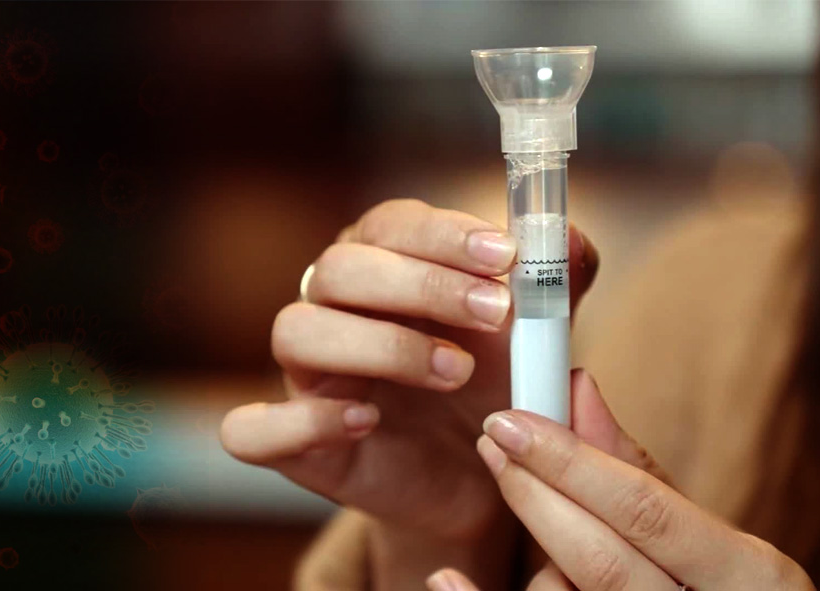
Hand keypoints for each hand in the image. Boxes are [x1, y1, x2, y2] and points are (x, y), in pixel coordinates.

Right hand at [219, 199, 596, 585]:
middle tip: (496, 313)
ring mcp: (308, 378)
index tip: (505, 255)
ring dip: (379, 344)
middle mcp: (333, 311)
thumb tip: (567, 239)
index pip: (387, 225)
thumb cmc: (496, 388)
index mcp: (383, 267)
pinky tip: (367, 421)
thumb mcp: (534, 335)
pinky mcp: (297, 447)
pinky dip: (301, 422)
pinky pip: (253, 428)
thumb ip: (554, 285)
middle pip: (338, 268)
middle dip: (421, 283)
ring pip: (296, 331)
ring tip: (455, 372)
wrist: (483, 481)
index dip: (442, 234)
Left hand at [428, 371, 813, 590]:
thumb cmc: (719, 587)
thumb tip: (578, 386)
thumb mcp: (706, 534)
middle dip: (537, 496)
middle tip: (493, 442)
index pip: (647, 511)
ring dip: (536, 559)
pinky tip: (445, 578)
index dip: (571, 464)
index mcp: (753, 577)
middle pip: (601, 562)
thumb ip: (638, 470)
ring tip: (532, 520)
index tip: (511, 421)